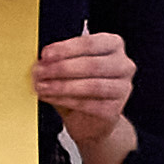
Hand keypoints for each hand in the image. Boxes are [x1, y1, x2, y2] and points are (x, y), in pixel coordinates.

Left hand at [36, 32, 136, 163]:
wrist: (89, 120)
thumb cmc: (80, 88)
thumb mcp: (68, 68)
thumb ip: (56, 62)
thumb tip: (40, 62)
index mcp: (112, 45)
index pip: (90, 43)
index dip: (65, 49)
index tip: (46, 54)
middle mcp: (123, 65)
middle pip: (92, 65)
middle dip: (62, 68)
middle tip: (41, 72)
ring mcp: (122, 88)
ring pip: (92, 86)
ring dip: (62, 86)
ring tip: (43, 87)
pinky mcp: (114, 110)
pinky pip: (89, 105)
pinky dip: (66, 101)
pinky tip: (51, 98)